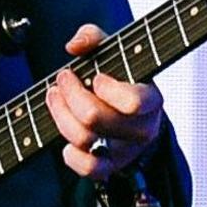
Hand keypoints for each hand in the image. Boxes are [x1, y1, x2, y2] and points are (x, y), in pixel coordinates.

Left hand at [46, 23, 165, 182]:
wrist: (134, 112)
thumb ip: (94, 37)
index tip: (96, 76)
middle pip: (96, 118)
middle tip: (63, 78)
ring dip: (61, 114)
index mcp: (151, 99)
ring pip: (85, 140)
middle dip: (71, 94)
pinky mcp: (111, 167)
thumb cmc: (121, 77)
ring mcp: (126, 151)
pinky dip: (71, 155)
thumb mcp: (113, 49)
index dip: (107, 89)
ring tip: (54, 95)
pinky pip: (88, 170)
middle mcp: (142, 129)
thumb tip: (75, 45)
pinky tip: (65, 135)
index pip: (133, 101)